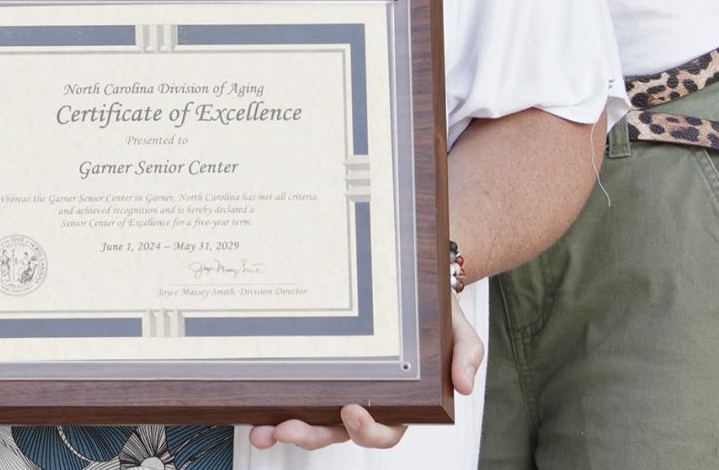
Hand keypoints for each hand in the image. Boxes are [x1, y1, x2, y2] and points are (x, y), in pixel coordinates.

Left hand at [247, 293, 483, 451]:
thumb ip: (466, 356)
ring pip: (310, 420)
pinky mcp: (316, 372)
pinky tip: (252, 406)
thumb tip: (466, 387)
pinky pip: (294, 393)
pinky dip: (273, 403)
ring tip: (261, 431)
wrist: (411, 283)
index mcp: (400, 403)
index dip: (367, 430)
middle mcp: (364, 403)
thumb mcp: (458, 331)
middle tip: (288, 429)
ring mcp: (336, 390)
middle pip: (337, 432)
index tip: (351, 410)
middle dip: (312, 435)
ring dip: (284, 429)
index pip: (385, 430)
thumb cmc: (436, 314)